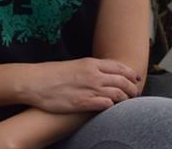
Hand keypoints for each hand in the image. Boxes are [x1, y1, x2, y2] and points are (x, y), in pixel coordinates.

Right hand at [15, 58, 140, 112]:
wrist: (35, 82)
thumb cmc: (51, 74)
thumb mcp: (74, 65)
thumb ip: (89, 69)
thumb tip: (100, 73)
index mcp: (90, 63)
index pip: (118, 67)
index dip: (130, 73)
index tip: (136, 77)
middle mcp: (93, 75)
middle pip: (122, 81)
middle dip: (132, 88)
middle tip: (135, 93)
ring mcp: (89, 89)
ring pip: (118, 94)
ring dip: (125, 98)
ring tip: (127, 102)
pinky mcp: (84, 103)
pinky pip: (106, 105)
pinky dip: (113, 106)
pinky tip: (112, 107)